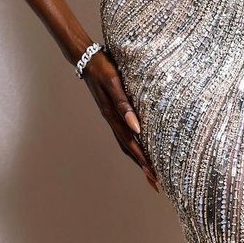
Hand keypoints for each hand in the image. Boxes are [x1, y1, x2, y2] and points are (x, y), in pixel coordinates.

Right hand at [79, 48, 160, 193]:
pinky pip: (122, 134)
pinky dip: (132, 146)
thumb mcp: (114, 82)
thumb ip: (124, 104)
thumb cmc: (103, 67)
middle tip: (157, 184)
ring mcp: (110, 117)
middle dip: (143, 167)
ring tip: (149, 173)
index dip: (144, 161)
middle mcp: (112, 120)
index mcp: (113, 116)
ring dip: (137, 159)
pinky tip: (139, 147)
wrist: (86, 58)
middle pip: (129, 149)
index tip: (155, 176)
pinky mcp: (111, 112)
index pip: (132, 145)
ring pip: (125, 144)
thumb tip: (137, 128)